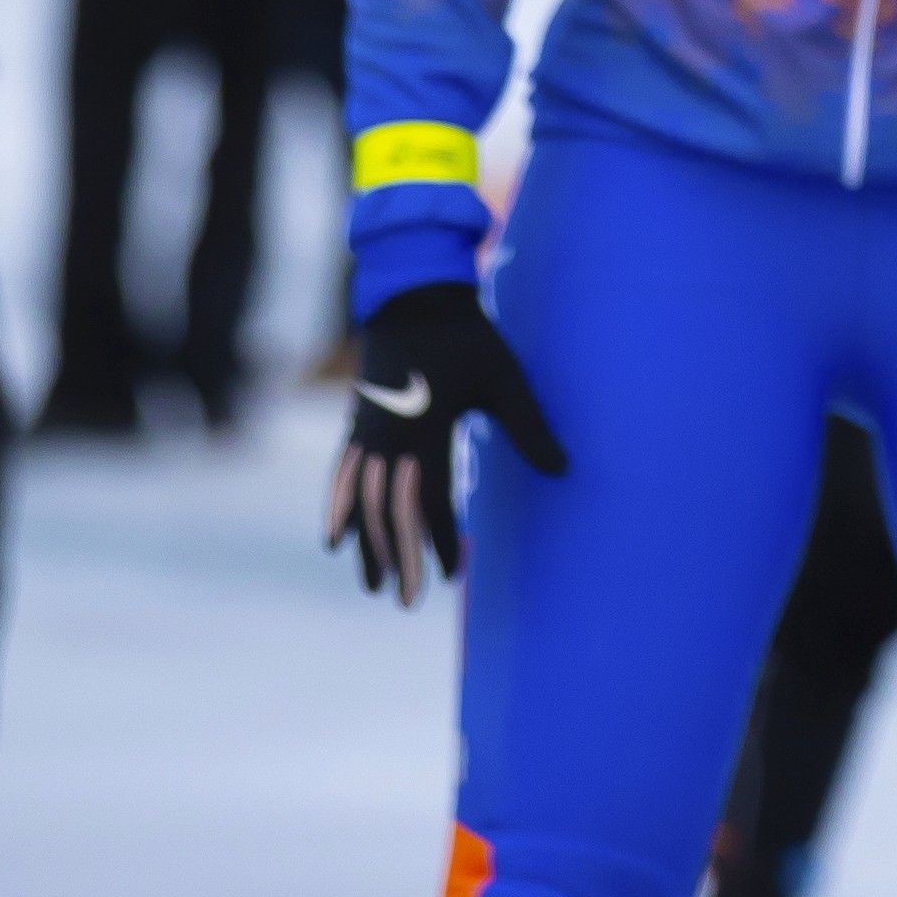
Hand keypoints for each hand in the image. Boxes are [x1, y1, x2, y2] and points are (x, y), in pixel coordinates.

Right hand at [327, 282, 565, 604]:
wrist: (415, 296)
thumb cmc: (468, 338)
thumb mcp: (505, 380)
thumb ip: (530, 429)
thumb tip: (564, 471)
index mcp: (427, 432)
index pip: (430, 502)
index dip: (439, 541)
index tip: (452, 575)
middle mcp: (389, 439)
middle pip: (390, 512)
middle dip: (399, 558)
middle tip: (407, 601)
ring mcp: (367, 433)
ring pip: (362, 501)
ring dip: (366, 546)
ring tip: (371, 585)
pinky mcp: (357, 423)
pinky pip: (342, 477)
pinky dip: (337, 510)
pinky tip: (333, 540)